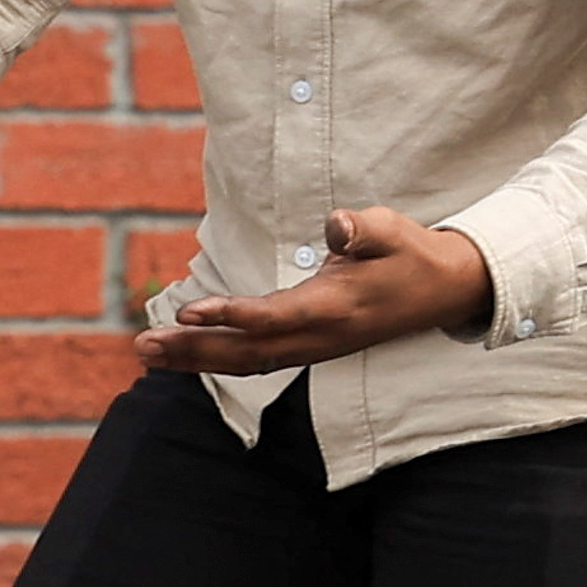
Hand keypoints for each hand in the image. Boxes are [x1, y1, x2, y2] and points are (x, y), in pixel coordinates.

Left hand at [138, 208, 499, 373]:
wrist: (442, 291)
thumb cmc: (410, 253)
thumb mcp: (394, 230)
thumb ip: (365, 228)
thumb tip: (338, 224)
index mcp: (336, 307)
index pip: (275, 317)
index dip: (231, 316)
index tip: (189, 312)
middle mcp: (320, 335)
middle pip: (248, 351)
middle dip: (194, 349)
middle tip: (144, 345)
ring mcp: (313, 347)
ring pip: (246, 361)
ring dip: (196, 359)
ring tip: (147, 351)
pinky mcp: (308, 347)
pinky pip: (255, 359)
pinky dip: (215, 358)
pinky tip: (181, 353)